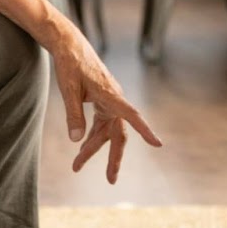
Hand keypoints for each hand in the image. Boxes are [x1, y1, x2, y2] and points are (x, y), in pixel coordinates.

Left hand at [48, 29, 160, 182]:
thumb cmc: (70, 64)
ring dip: (93, 149)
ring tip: (76, 166)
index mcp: (111, 95)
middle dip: (113, 158)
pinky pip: (100, 125)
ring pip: (106, 132)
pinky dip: (91, 137)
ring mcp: (109, 102)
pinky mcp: (102, 102)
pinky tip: (81, 149)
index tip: (158, 143)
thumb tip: (76, 140)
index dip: (145, 130)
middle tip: (110, 180)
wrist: (69, 46)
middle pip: (118, 134)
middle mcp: (114, 100)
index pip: (132, 115)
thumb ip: (74, 115)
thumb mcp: (68, 90)